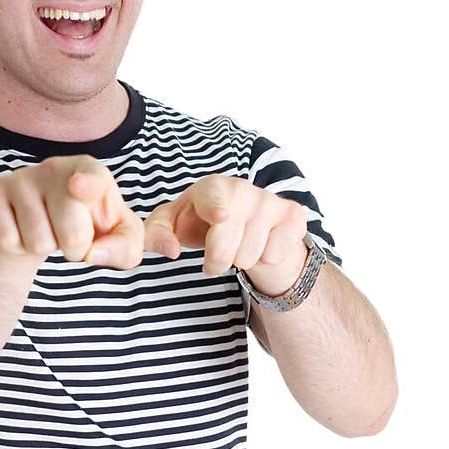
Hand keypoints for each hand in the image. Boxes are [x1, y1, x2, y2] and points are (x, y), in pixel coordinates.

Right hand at [0, 155, 143, 267]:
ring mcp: (20, 178)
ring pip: (39, 242)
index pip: (93, 177)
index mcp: (90, 170)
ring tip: (44, 230)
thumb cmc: (84, 225)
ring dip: (44, 249)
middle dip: (75, 249)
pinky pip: (7, 240)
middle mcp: (54, 167)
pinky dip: (17, 247)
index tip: (77, 186)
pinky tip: (20, 230)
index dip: (87, 185)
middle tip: (68, 236)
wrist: (34, 223)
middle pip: (72, 231)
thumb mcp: (116, 237)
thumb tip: (96, 253)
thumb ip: (125, 247)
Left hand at [143, 173, 309, 293]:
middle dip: (218, 261)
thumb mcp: (171, 225)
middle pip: (229, 246)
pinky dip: (266, 258)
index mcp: (211, 187)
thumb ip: (156, 235)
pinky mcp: (292, 215)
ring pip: (252, 255)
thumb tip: (171, 251)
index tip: (220, 216)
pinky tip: (261, 242)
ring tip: (237, 245)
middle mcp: (243, 189)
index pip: (214, 199)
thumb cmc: (198, 221)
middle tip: (215, 254)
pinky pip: (277, 254)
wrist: (242, 220)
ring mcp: (269, 201)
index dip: (217, 209)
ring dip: (241, 260)